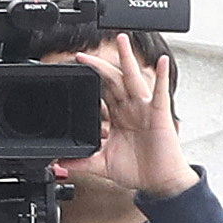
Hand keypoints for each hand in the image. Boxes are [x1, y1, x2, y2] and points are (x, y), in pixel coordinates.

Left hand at [89, 37, 189, 205]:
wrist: (159, 182)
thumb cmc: (139, 170)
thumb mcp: (103, 164)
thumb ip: (82, 161)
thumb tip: (60, 163)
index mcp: (119, 117)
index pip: (101, 93)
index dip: (89, 81)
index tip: (74, 71)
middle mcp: (131, 109)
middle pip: (113, 80)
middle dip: (99, 65)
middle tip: (83, 54)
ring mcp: (145, 109)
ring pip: (133, 79)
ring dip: (127, 58)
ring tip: (122, 39)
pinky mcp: (160, 114)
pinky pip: (160, 92)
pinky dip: (162, 76)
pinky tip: (160, 62)